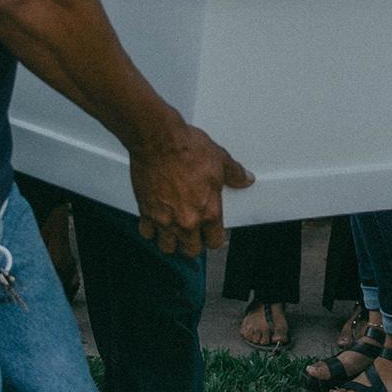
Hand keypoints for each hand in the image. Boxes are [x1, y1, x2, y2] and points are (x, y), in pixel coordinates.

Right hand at [129, 121, 250, 257]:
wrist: (158, 141)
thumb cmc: (186, 149)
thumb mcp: (220, 159)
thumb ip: (234, 174)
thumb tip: (245, 179)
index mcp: (209, 211)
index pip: (215, 241)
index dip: (214, 238)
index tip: (211, 234)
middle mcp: (186, 221)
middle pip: (191, 250)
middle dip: (193, 244)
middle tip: (193, 235)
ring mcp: (164, 219)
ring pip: (167, 247)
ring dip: (171, 241)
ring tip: (173, 232)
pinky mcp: (146, 211)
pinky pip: (147, 233)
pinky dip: (150, 230)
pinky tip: (154, 221)